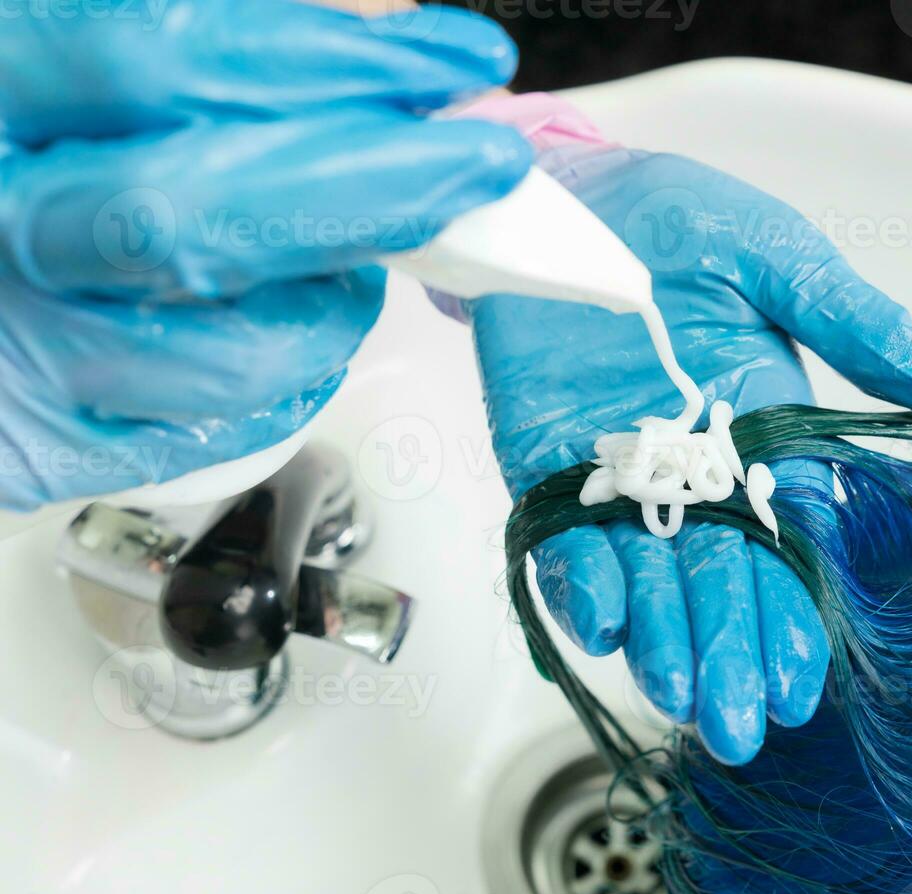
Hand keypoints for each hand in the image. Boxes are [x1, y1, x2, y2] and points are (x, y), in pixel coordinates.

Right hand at [0, 0, 530, 509]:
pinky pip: (232, 426)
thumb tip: (383, 49)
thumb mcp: (95, 75)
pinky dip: (296, 375)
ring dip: (335, 304)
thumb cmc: (38, 160)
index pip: (165, 62)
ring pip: (243, 350)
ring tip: (338, 263)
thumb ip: (217, 55)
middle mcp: (2, 228)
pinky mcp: (57, 447)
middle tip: (483, 165)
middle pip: (206, 218)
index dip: (331, 63)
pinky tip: (284, 326)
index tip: (451, 58)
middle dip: (379, 189)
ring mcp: (27, 349)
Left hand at [472, 147, 911, 762]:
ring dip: (662, 639)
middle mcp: (691, 474)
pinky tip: (606, 624)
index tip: (799, 681)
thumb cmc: (681, 219)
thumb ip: (860, 327)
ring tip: (677, 695)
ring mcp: (612, 477)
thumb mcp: (782, 263)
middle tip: (737, 727)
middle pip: (717, 582)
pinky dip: (580, 584)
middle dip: (728, 655)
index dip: (791, 615)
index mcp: (760, 436)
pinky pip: (559, 540)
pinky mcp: (540, 466)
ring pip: (645, 579)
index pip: (786, 546)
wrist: (566, 192)